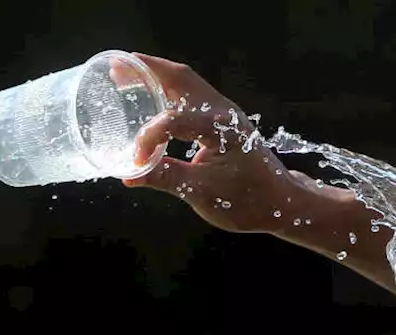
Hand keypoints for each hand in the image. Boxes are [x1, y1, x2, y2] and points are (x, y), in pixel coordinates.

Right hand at [119, 54, 298, 232]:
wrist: (280, 203)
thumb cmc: (247, 200)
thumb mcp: (203, 194)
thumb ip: (165, 178)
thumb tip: (129, 175)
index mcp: (220, 128)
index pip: (173, 121)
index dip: (149, 138)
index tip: (136, 162)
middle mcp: (224, 112)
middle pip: (181, 78)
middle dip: (147, 71)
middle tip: (115, 69)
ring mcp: (226, 113)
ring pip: (187, 83)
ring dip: (158, 76)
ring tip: (127, 75)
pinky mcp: (224, 121)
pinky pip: (193, 96)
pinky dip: (170, 90)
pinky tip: (153, 97)